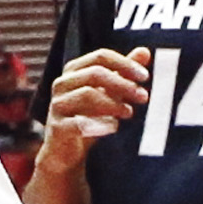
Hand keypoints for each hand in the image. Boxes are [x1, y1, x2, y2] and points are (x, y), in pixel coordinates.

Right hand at [37, 46, 150, 176]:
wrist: (65, 151)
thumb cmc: (87, 117)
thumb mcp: (107, 93)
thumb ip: (123, 73)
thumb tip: (144, 52)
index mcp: (74, 71)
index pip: (100, 56)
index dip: (124, 63)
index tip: (145, 76)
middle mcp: (62, 84)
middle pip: (95, 73)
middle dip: (122, 84)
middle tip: (143, 96)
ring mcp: (58, 105)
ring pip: (88, 95)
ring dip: (114, 103)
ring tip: (129, 112)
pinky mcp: (57, 127)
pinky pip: (80, 122)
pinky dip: (100, 124)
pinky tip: (113, 128)